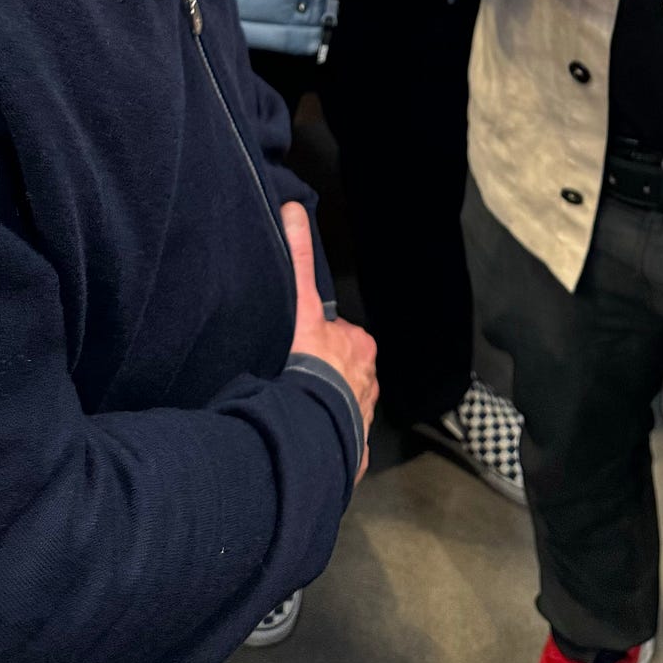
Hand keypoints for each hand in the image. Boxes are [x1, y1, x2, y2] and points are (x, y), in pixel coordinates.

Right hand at [283, 202, 377, 482]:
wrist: (310, 426)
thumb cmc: (310, 361)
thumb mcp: (303, 305)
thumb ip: (298, 258)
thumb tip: (293, 207)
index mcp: (359, 347)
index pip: (341, 336)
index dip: (322, 339)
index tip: (304, 348)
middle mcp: (368, 381)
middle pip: (344, 371)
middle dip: (326, 375)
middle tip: (294, 380)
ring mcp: (361, 419)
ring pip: (342, 407)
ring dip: (324, 410)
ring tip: (294, 411)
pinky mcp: (352, 454)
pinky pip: (339, 445)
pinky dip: (327, 444)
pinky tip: (306, 443)